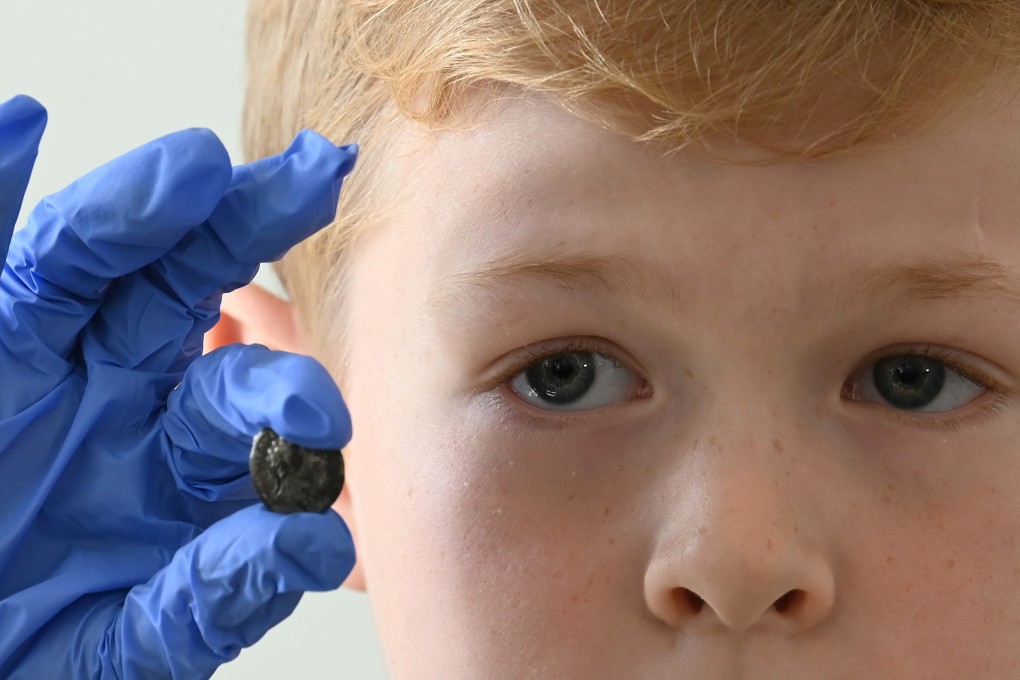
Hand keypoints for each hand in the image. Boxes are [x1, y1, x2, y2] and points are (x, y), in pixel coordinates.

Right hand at [0, 95, 357, 678]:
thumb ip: (215, 593)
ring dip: (136, 210)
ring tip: (191, 168)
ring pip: (92, 262)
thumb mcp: (130, 639)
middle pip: (192, 287)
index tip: (329, 414)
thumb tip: (315, 544)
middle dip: (248, 232)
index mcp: (181, 449)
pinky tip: (22, 127)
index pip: (252, 388)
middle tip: (314, 182)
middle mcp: (119, 384)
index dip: (291, 389)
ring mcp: (37, 357)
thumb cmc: (36, 646)